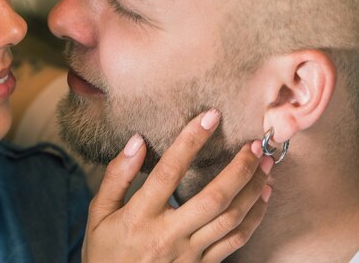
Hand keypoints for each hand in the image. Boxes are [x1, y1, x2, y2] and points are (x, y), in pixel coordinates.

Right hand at [82, 110, 272, 262]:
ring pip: (230, 220)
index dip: (191, 141)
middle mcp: (168, 234)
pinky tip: (262, 198)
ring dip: (253, 190)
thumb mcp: (98, 214)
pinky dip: (254, 218)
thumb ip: (116, 177)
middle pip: (213, 198)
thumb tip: (136, 142)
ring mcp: (189, 254)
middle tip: (255, 145)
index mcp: (140, 216)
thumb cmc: (105, 252)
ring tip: (266, 166)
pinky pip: (235, 242)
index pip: (168, 171)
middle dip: (239, 168)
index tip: (210, 116)